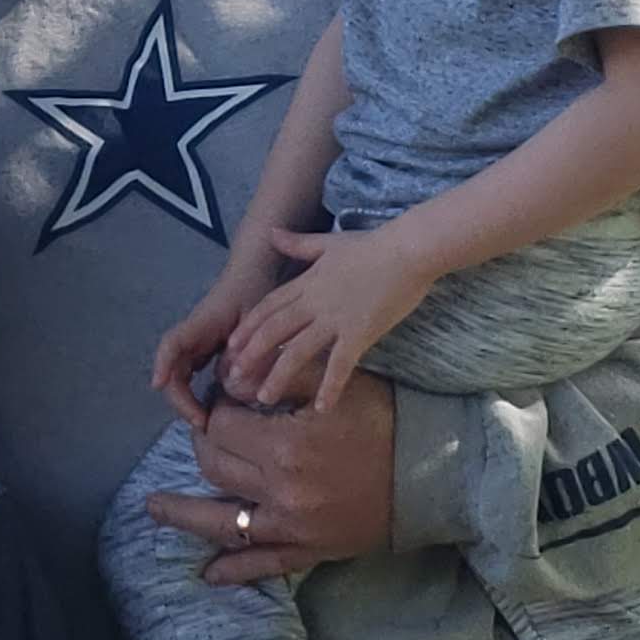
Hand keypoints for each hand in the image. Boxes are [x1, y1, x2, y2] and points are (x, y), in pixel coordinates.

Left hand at [147, 369, 399, 587]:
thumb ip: (284, 376)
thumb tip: (235, 378)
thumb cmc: (388, 421)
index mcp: (287, 446)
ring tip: (153, 508)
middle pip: (216, 467)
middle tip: (208, 434)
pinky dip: (233, 571)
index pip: (223, 426)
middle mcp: (283, 491)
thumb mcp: (337, 387)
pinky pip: (263, 565)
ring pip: (223, 522)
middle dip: (204, 446)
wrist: (435, 473)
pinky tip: (208, 574)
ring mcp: (294, 527)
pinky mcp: (310, 551)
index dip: (218, 410)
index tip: (224, 403)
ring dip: (183, 515)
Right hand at [152, 250, 283, 413]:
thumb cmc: (253, 289)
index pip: (172, 344)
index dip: (162, 364)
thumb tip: (232, 382)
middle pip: (171, 369)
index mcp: (202, 323)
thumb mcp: (257, 317)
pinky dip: (194, 393)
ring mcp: (194, 343)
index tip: (158, 385)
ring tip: (206, 421)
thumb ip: (247, 347)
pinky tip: (210, 409)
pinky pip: (189, 374)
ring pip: (178, 375)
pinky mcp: (201, 349)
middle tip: (203, 423)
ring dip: (186, 399)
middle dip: (180, 399)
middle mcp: (192, 335)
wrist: (252, 272)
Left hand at [218, 225, 433, 411]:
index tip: (230, 346)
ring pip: (298, 350)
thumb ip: (297, 243)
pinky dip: (330, 386)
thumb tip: (270, 232)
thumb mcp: (327, 242)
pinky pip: (340, 364)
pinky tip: (322, 407)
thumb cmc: (372, 245)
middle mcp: (314, 302)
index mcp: (307, 282)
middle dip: (251, 354)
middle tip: (233, 378)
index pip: (269, 307)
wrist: (408, 250)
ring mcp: (335, 318)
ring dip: (279, 375)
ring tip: (264, 398)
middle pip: (274, 330)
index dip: (248, 327)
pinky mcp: (360, 332)